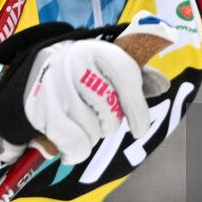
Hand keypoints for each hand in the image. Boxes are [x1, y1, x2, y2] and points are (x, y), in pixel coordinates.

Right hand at [12, 36, 150, 163]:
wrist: (39, 71)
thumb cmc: (85, 73)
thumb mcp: (110, 67)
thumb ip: (138, 76)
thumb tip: (162, 86)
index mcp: (98, 50)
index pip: (126, 75)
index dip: (137, 107)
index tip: (140, 130)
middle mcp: (75, 63)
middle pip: (109, 110)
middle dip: (109, 122)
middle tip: (100, 117)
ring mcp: (55, 86)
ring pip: (92, 130)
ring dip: (92, 135)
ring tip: (83, 123)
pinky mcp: (41, 109)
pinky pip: (73, 143)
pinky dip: (77, 151)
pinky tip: (73, 143)